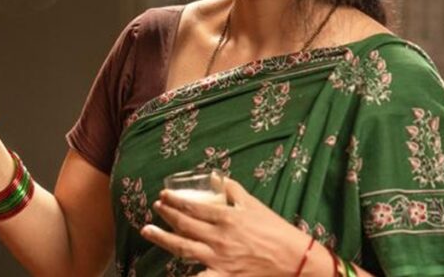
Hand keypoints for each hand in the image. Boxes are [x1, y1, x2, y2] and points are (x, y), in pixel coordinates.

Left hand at [140, 178, 313, 275]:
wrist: (297, 261)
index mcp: (228, 218)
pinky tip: (169, 272)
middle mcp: (220, 238)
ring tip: (147, 230)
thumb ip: (233, 190)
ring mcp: (220, 259)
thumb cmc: (276, 231)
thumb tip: (216, 177)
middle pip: (185, 225)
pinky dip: (185, 275)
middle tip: (156, 207)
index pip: (193, 206)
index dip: (175, 200)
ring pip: (184, 248)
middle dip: (167, 214)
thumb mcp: (255, 205)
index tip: (164, 195)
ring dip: (163, 238)